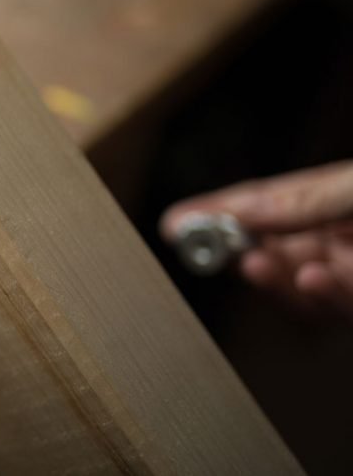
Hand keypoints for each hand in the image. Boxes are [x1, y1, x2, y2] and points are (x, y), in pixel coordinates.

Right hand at [161, 160, 352, 313]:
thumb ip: (307, 199)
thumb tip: (240, 211)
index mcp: (337, 199)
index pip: (266, 204)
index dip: (218, 212)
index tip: (174, 223)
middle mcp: (342, 237)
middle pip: (275, 252)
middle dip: (237, 252)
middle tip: (209, 249)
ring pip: (301, 291)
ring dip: (274, 282)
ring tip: (255, 266)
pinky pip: (343, 311)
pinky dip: (324, 300)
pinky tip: (312, 281)